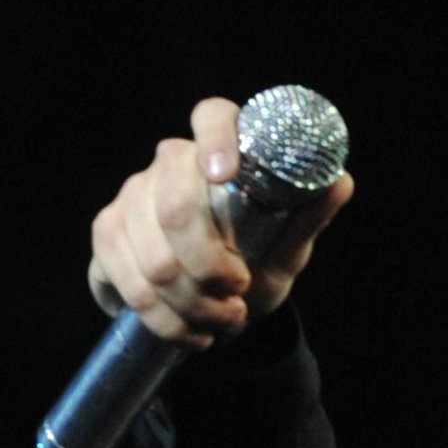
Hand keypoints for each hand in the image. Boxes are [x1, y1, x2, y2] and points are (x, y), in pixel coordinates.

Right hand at [87, 95, 353, 346]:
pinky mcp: (107, 234)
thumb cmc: (256, 263)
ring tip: (223, 320)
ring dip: (195, 305)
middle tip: (238, 295)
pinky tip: (191, 331)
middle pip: (176, 206)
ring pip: (156, 260)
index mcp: (219, 154)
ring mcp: (131, 197)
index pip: (213, 115)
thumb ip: (308, 217)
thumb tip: (340, 181)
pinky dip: (167, 321)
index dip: (217, 139)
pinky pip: (128, 282)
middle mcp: (169, 164)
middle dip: (210, 267)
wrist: (216, 305)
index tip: (226, 175)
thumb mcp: (288, 248)